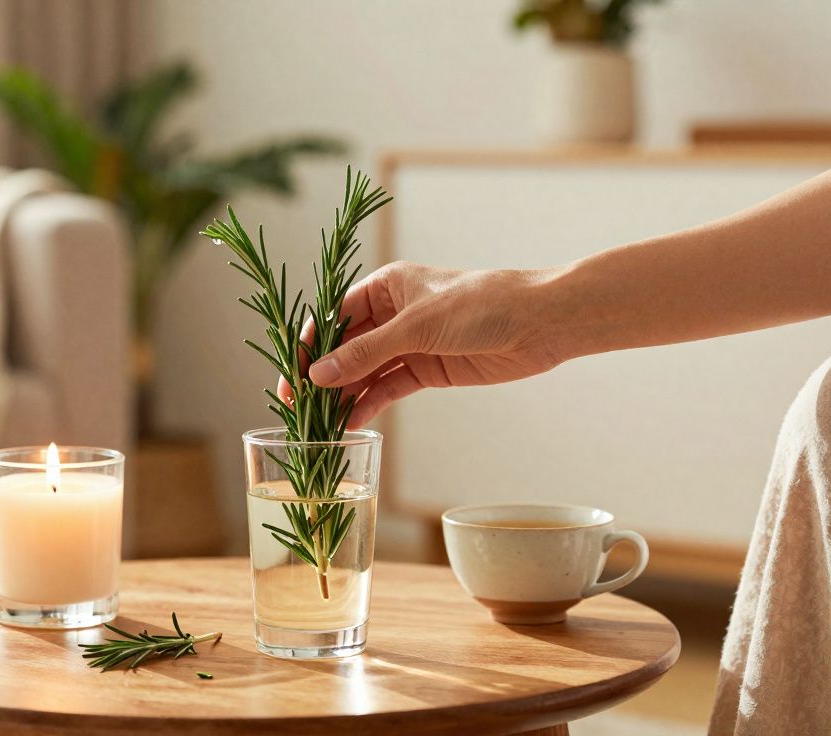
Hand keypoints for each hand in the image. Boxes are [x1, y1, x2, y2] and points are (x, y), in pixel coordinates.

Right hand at [282, 261, 565, 427]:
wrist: (540, 323)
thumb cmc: (481, 305)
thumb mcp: (417, 326)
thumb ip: (367, 353)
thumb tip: (320, 375)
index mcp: (385, 287)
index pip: (334, 317)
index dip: (310, 347)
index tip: (290, 376)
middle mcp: (393, 314)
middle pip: (346, 347)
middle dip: (323, 376)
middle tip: (298, 407)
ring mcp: (411, 344)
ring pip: (366, 371)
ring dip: (345, 395)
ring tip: (322, 422)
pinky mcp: (429, 370)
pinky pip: (390, 388)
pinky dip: (371, 404)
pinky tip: (352, 422)